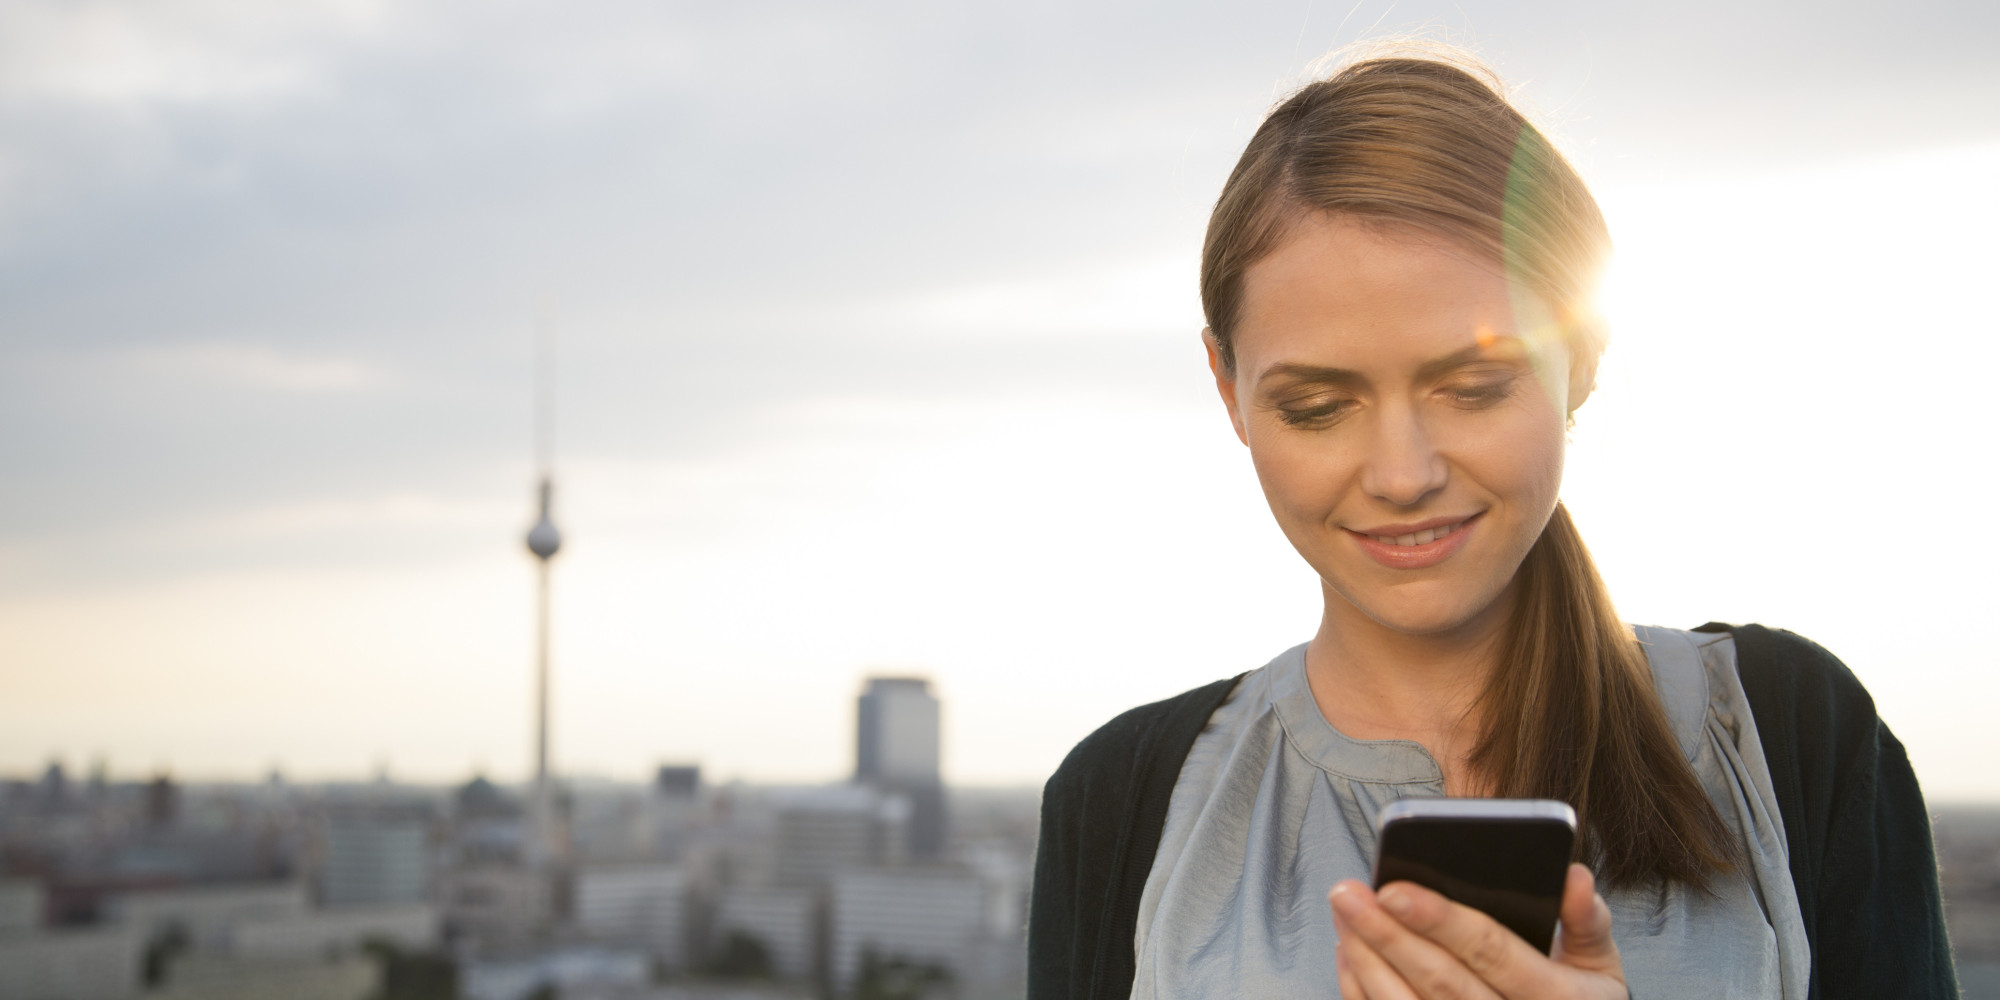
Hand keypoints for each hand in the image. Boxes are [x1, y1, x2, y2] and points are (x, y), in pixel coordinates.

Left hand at [1328, 863, 1627, 999]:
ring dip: (1365, 958)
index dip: (1440, 919)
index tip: (1393, 887)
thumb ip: (1587, 921)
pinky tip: (1350, 950)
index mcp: (1557, 998)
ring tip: (1343, 911)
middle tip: (1345, 891)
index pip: (1490, 951)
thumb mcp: (1600, 966)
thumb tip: (1572, 876)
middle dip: (1385, 934)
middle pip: (1439, 980)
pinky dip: (1361, 989)